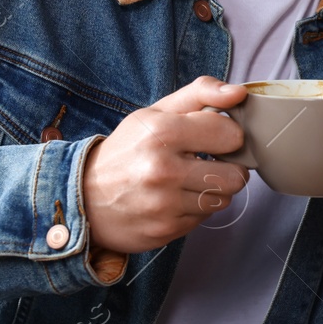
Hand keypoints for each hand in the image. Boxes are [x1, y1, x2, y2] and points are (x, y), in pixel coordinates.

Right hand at [81, 76, 250, 253]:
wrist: (83, 196)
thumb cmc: (128, 149)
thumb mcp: (156, 112)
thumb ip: (200, 93)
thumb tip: (239, 93)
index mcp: (161, 132)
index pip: (230, 133)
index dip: (227, 134)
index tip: (214, 136)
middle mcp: (162, 170)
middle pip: (235, 175)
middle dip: (228, 168)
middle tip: (208, 162)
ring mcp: (164, 204)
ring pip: (223, 199)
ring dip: (213, 190)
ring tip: (190, 181)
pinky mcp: (165, 230)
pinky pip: (204, 218)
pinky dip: (196, 208)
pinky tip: (175, 199)